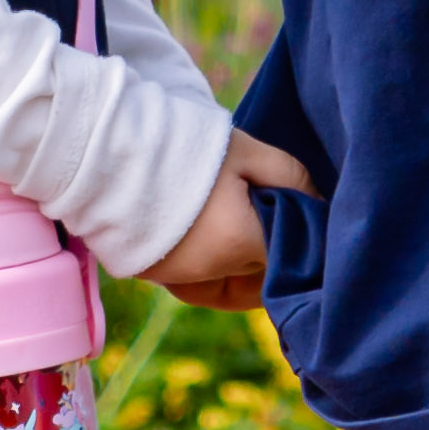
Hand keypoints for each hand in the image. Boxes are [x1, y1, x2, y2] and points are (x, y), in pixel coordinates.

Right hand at [144, 133, 308, 312]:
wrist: (108, 149)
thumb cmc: (185, 145)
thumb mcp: (249, 151)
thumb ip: (292, 178)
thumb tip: (320, 206)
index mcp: (238, 244)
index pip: (292, 256)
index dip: (298, 232)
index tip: (293, 207)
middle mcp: (209, 274)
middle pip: (261, 272)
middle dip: (269, 245)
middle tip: (261, 203)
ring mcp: (177, 281)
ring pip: (231, 284)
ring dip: (241, 262)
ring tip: (233, 215)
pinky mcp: (152, 278)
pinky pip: (198, 283)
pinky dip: (210, 266)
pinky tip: (207, 230)